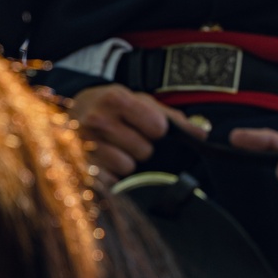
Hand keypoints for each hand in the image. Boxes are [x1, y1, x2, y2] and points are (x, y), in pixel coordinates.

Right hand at [69, 84, 207, 183]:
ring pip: (127, 167)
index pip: (157, 127)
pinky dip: (113, 174)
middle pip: (144, 150)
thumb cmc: (115, 107)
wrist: (73, 109)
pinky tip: (106, 160)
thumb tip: (203, 134)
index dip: (157, 130)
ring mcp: (84, 143)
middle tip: (128, 138)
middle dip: (142, 147)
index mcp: (116, 98)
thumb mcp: (141, 102)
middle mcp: (97, 119)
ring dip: (127, 162)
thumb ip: (174, 118)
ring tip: (116, 148)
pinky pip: (110, 179)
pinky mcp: (78, 164)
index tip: (149, 128)